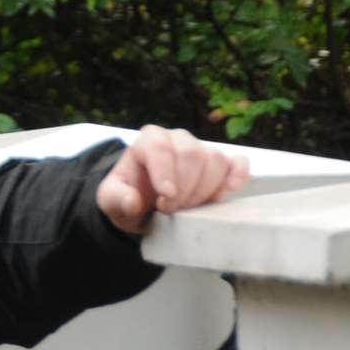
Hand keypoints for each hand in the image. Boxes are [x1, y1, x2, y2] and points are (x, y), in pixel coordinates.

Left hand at [96, 125, 249, 232]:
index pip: (159, 147)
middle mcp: (176, 139)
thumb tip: (132, 201)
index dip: (165, 173)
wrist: (144, 205)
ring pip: (214, 160)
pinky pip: (237, 162)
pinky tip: (229, 191)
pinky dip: (238, 175)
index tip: (166, 197)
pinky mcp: (221, 165)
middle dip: (184, 187)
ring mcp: (201, 149)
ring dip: (204, 189)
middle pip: (191, 153)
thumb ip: (116, 199)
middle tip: (171, 210)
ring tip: (188, 208)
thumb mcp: (110, 200)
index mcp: (148, 141)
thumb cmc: (127, 197)